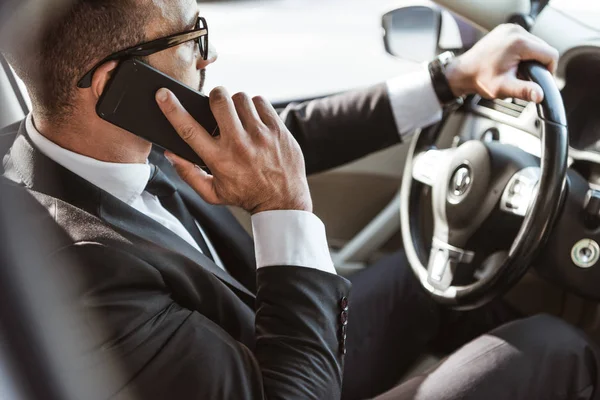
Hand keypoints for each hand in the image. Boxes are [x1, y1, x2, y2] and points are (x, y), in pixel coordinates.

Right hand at [156, 87, 312, 213]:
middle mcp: (239, 145)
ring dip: (235, 104)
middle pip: (219, 101)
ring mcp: (261, 135)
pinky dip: (255, 107)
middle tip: (216, 106)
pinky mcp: (278, 130)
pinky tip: (254, 120)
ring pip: (240, 98)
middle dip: (214, 97)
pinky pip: (260, 102)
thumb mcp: (212, 193)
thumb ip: (189, 174)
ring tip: (238, 118)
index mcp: (219, 160)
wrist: (283, 202)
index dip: (172, 109)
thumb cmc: (246, 196)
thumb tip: (171, 153)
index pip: (189, 129)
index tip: (163, 94)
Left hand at [444, 24, 558, 102]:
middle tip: (527, 78)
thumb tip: (540, 95)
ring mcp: (509, 29)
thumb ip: (524, 91)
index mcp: (519, 43)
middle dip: (539, 64)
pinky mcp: (505, 30)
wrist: (462, 73)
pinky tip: (514, 63)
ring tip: (519, 71)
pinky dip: (523, 52)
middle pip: (543, 48)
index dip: (549, 70)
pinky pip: (524, 40)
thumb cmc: (479, 79)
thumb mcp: (503, 88)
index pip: (550, 54)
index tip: (541, 80)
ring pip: (535, 44)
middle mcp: (515, 31)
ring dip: (532, 58)